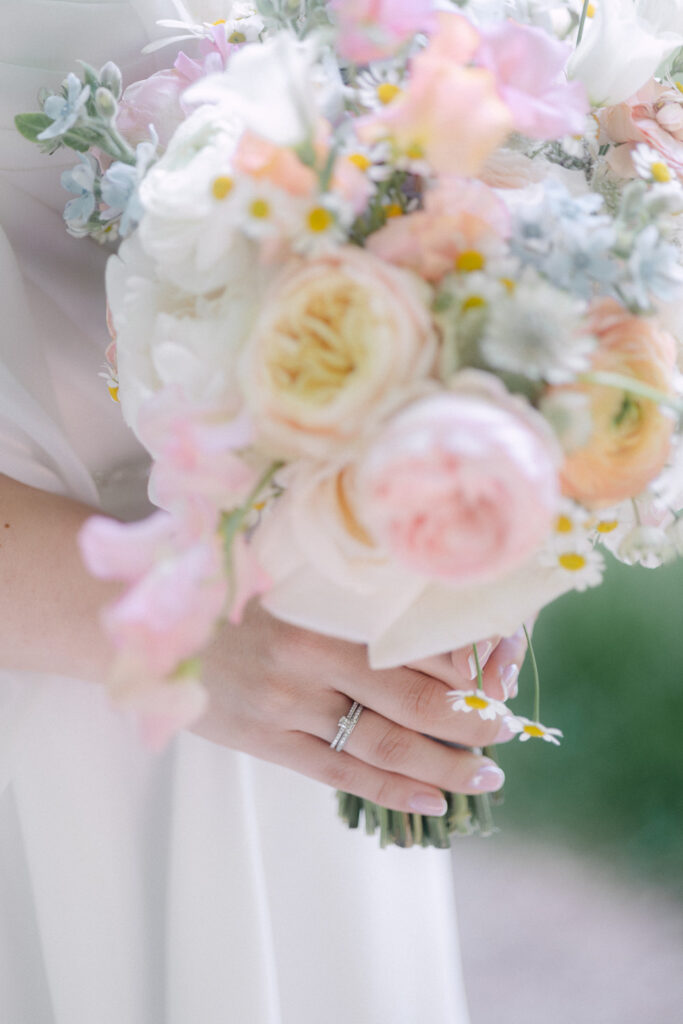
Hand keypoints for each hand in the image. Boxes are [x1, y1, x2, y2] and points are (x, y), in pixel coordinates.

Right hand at [192, 603, 527, 815]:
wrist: (147, 629)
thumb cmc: (225, 591)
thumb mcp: (287, 574)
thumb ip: (348, 591)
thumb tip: (425, 608)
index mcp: (322, 616)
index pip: (415, 649)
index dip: (467, 666)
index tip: (500, 671)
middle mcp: (310, 665)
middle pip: (413, 703)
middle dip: (471, 721)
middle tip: (509, 729)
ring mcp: (288, 709)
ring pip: (384, 746)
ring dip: (443, 765)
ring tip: (486, 775)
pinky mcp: (267, 742)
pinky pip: (340, 773)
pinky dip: (391, 789)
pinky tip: (431, 799)